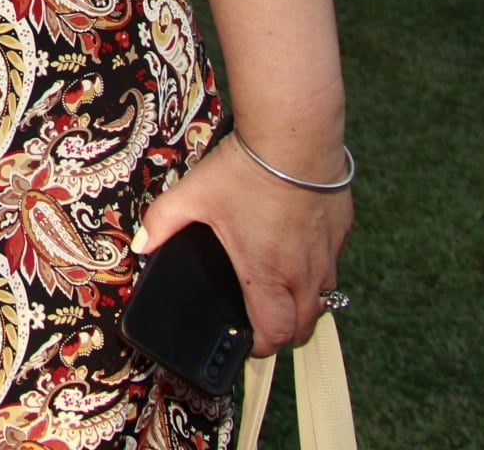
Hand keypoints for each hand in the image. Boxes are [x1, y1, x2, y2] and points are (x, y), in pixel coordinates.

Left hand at [136, 134, 351, 358]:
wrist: (296, 138)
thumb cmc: (246, 170)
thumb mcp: (194, 195)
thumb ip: (162, 223)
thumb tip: (141, 244)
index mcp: (266, 274)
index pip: (274, 334)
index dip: (260, 347)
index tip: (248, 341)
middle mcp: (303, 274)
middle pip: (305, 327)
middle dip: (286, 331)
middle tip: (264, 320)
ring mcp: (327, 254)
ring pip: (324, 297)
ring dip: (305, 302)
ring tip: (281, 288)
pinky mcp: (342, 232)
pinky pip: (333, 263)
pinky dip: (318, 268)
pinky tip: (298, 248)